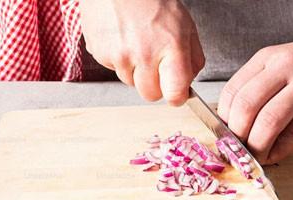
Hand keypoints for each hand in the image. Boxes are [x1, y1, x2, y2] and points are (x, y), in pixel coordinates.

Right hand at [80, 0, 203, 104]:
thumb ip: (192, 58)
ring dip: (135, 70)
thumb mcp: (185, 25)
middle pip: (151, 95)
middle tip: (155, 63)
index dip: (177, 97)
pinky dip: (119, 59)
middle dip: (155, 85)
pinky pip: (113, 69)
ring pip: (130, 82)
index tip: (176, 92)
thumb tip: (188, 84)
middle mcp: (144, 54)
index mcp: (171, 47)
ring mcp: (119, 56)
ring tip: (137, 43)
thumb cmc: (152, 1)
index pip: (175, 94)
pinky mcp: (100, 53)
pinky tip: (122, 38)